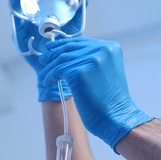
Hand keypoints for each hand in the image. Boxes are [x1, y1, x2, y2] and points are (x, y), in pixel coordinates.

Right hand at [10, 0, 83, 101]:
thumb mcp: (73, 23)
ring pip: (15, 7)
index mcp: (40, 14)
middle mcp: (29, 19)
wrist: (61, 67)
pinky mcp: (22, 38)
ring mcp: (24, 28)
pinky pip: (17, 24)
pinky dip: (16, 11)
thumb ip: (77, 7)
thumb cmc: (65, 47)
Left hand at [38, 37, 152, 150]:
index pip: (80, 42)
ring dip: (49, 69)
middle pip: (69, 48)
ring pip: (61, 60)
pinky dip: (50, 76)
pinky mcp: (80, 72)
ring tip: (44, 76)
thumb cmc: (109, 98)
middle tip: (43, 60)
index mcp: (110, 47)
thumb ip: (91, 58)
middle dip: (53, 54)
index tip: (52, 49)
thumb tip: (67, 53)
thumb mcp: (105, 70)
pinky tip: (47, 82)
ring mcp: (91, 60)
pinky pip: (58, 71)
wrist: (117, 117)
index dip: (63, 44)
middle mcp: (102, 50)